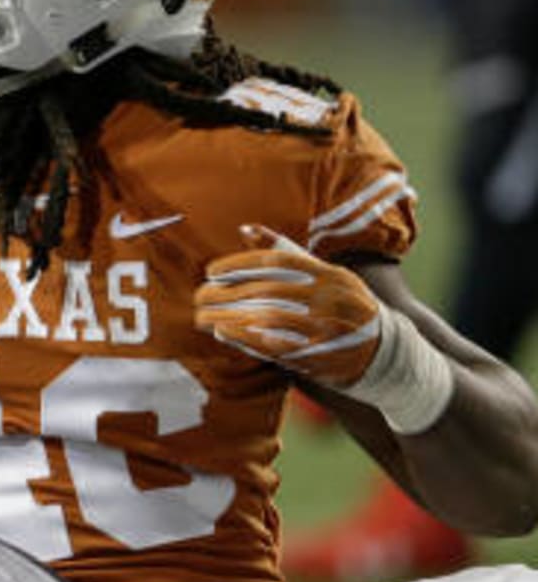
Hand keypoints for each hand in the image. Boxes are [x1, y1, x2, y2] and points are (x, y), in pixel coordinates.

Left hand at [194, 224, 382, 389]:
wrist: (382, 350)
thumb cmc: (341, 304)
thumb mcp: (322, 273)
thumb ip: (284, 251)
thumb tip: (244, 229)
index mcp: (326, 272)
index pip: (277, 261)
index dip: (240, 264)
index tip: (212, 271)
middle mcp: (328, 296)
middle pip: (268, 290)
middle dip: (227, 294)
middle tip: (199, 297)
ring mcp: (325, 325)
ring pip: (269, 317)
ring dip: (230, 317)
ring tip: (203, 317)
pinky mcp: (319, 353)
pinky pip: (276, 344)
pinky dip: (246, 338)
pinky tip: (224, 333)